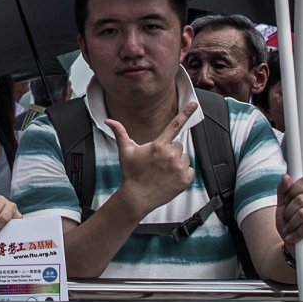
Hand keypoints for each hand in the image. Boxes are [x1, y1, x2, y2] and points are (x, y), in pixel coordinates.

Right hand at [107, 99, 198, 217]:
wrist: (137, 198)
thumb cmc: (131, 173)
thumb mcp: (125, 152)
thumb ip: (120, 133)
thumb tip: (108, 120)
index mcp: (158, 145)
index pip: (174, 125)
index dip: (185, 113)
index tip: (194, 104)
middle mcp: (171, 155)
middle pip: (178, 145)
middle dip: (169, 151)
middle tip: (158, 162)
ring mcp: (179, 168)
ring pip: (184, 157)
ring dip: (176, 162)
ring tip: (163, 171)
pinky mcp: (185, 180)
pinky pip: (190, 170)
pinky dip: (182, 173)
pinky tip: (170, 178)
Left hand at [274, 174, 302, 259]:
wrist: (295, 248)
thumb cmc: (291, 225)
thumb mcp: (282, 207)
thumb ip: (283, 191)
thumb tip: (286, 177)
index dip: (292, 190)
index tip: (286, 201)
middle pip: (301, 199)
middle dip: (288, 211)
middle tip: (287, 219)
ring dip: (291, 224)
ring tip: (290, 229)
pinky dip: (296, 233)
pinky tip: (294, 237)